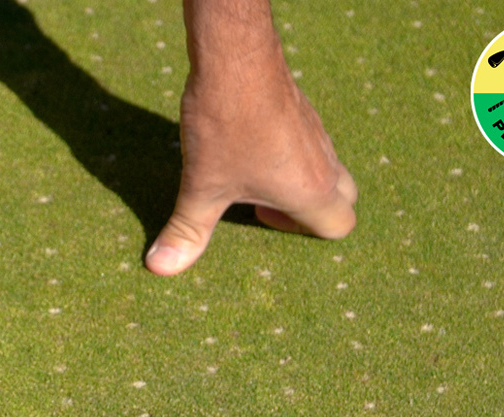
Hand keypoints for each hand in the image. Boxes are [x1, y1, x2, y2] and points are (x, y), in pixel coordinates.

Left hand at [146, 1, 357, 275]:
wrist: (236, 59)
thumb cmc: (226, 128)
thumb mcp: (201, 187)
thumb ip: (187, 232)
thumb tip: (160, 269)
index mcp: (311, 191)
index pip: (341, 226)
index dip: (305, 234)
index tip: (262, 216)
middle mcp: (325, 163)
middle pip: (343, 198)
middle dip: (311, 210)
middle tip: (263, 202)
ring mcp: (318, 133)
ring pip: (327, 168)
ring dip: (297, 179)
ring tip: (247, 173)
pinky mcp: (304, 111)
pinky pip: (310, 143)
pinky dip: (289, 153)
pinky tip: (247, 143)